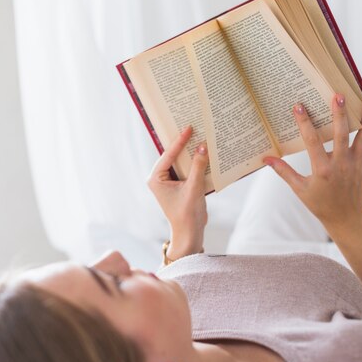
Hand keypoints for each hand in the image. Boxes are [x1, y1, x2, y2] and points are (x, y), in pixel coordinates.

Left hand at [147, 126, 208, 259]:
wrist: (190, 233)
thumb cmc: (187, 214)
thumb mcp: (194, 188)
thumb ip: (198, 166)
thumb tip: (203, 146)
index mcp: (156, 179)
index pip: (168, 155)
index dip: (179, 141)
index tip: (188, 129)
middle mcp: (160, 178)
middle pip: (173, 156)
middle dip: (184, 144)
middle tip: (194, 127)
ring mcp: (170, 181)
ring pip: (181, 162)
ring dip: (191, 152)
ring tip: (200, 137)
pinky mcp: (180, 185)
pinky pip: (187, 169)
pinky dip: (196, 162)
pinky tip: (205, 153)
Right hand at [263, 94, 361, 230]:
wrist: (346, 218)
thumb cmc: (320, 204)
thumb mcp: (299, 189)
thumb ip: (284, 172)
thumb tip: (266, 159)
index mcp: (322, 170)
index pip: (312, 142)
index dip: (304, 123)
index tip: (298, 107)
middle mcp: (340, 164)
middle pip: (341, 134)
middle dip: (340, 114)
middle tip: (338, 95)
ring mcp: (354, 163)